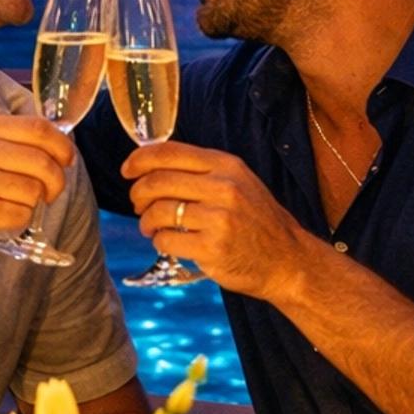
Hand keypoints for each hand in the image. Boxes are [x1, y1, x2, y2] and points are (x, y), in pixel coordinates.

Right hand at [0, 113, 73, 261]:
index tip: (68, 159)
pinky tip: (0, 216)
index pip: (38, 128)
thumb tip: (61, 143)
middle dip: (57, 180)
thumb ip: (10, 141)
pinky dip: (20, 219)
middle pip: (43, 161)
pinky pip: (23, 214)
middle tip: (52, 192)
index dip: (62, 145)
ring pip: (35, 190)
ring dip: (34, 202)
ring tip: (13, 203)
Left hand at [122, 140, 309, 299]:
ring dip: (146, 221)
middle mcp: (223, 187)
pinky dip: (160, 241)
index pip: (170, 152)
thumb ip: (202, 171)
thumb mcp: (239, 182)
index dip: (140, 159)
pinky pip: (167, 240)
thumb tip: (152, 165)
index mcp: (226, 165)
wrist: (287, 260)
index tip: (127, 170)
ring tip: (150, 228)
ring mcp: (219, 218)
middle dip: (138, 193)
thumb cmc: (257, 221)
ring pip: (159, 211)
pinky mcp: (212, 248)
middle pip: (158, 181)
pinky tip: (168, 242)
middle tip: (137, 204)